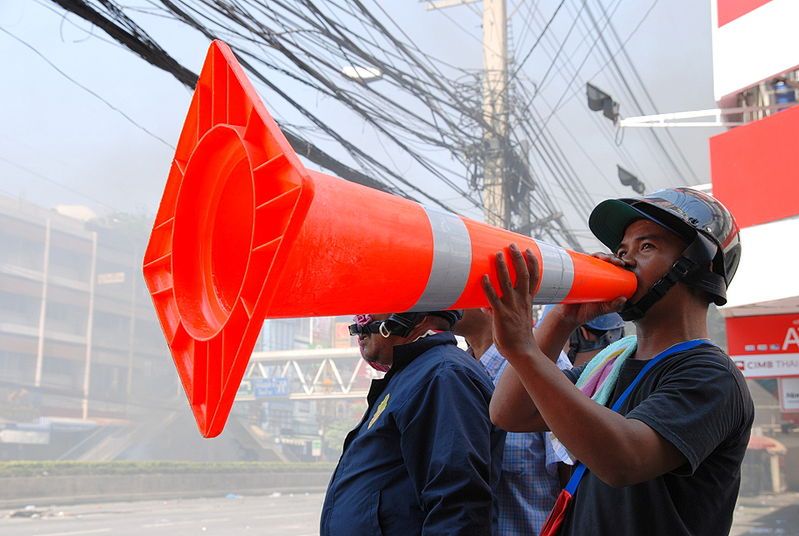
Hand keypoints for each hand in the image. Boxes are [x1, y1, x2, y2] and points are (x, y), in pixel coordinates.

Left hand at [481, 243, 538, 360]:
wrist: (522, 352)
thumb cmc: (517, 337)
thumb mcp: (513, 320)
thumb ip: (501, 310)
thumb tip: (485, 307)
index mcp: (527, 301)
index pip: (533, 278)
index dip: (532, 263)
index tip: (530, 250)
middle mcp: (521, 301)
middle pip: (522, 275)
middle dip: (518, 259)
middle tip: (512, 245)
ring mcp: (511, 307)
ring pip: (508, 283)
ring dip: (503, 267)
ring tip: (499, 254)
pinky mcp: (501, 315)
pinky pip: (494, 298)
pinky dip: (488, 287)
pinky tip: (483, 277)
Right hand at [548, 252, 626, 327]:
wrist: (567, 317)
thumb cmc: (585, 312)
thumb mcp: (602, 310)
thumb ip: (613, 306)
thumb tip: (623, 299)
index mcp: (602, 282)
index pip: (612, 268)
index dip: (618, 262)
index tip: (623, 264)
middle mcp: (593, 276)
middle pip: (603, 261)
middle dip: (610, 257)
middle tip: (613, 261)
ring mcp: (582, 274)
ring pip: (591, 259)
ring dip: (598, 255)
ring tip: (602, 258)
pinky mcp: (571, 275)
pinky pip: (576, 263)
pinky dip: (580, 256)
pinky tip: (585, 256)